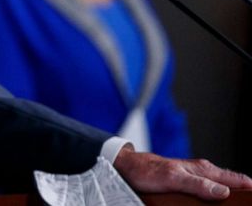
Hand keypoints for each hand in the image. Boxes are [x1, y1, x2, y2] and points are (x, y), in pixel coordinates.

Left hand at [114, 147, 251, 199]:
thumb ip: (198, 184)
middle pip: (231, 185)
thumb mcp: (173, 178)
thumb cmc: (149, 170)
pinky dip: (215, 199)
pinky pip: (207, 193)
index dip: (249, 189)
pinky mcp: (188, 186)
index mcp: (204, 170)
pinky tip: (216, 205)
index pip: (237, 180)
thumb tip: (223, 191)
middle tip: (248, 204)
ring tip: (237, 205)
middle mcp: (203, 173)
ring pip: (220, 190)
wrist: (129, 167)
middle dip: (242, 195)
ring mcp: (196, 179)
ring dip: (229, 198)